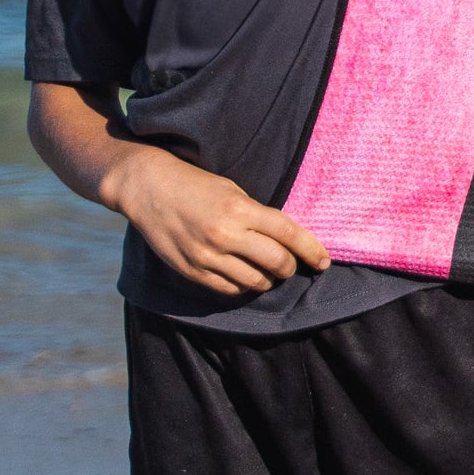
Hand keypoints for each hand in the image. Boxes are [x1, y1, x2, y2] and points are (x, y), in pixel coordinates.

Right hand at [97, 144, 333, 297]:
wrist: (149, 189)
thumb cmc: (197, 186)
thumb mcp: (234, 192)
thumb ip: (258, 217)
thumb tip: (287, 241)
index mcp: (240, 210)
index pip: (289, 235)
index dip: (312, 250)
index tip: (324, 261)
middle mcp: (225, 235)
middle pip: (276, 262)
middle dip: (291, 267)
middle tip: (293, 265)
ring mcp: (206, 255)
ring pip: (255, 281)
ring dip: (268, 279)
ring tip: (269, 271)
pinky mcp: (191, 270)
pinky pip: (229, 289)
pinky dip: (244, 286)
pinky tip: (245, 276)